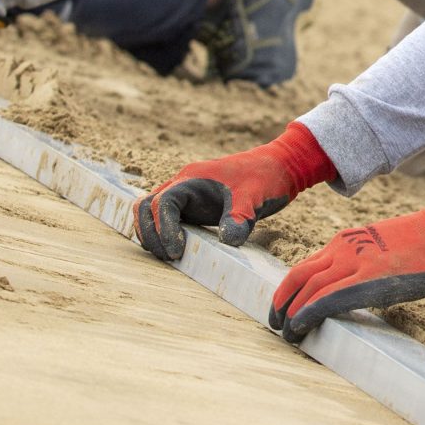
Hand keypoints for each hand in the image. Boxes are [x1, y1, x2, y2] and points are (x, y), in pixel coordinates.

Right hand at [132, 124, 337, 259]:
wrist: (279, 167)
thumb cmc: (265, 177)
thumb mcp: (254, 198)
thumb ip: (239, 218)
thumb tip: (227, 241)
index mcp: (192, 179)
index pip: (161, 203)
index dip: (163, 229)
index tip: (177, 251)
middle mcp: (183, 185)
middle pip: (145, 207)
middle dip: (150, 233)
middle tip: (170, 257)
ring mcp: (186, 196)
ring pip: (151, 213)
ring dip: (153, 235)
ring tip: (171, 257)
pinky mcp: (193, 207)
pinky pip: (167, 220)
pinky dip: (164, 235)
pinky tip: (179, 252)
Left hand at [265, 188, 424, 343]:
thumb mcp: (386, 248)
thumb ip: (367, 264)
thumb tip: (361, 289)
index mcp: (348, 241)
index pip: (307, 266)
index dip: (290, 290)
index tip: (287, 309)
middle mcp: (344, 248)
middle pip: (297, 275)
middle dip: (281, 301)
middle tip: (275, 323)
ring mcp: (355, 262)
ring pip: (306, 287)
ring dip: (290, 313)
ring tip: (284, 333)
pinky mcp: (367, 279)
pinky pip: (326, 297)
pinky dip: (306, 312)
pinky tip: (298, 327)